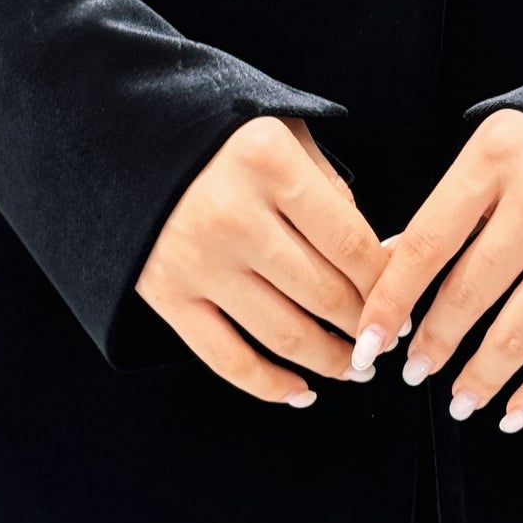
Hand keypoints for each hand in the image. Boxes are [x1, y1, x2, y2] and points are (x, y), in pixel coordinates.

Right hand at [135, 113, 390, 405]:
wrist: (120, 137)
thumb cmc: (216, 133)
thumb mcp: (279, 132)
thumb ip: (327, 188)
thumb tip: (375, 255)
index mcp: (269, 164)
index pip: (351, 243)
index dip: (387, 283)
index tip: (402, 303)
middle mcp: (234, 215)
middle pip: (325, 293)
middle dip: (365, 325)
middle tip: (384, 338)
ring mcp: (199, 261)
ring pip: (284, 332)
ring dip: (329, 360)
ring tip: (354, 366)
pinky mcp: (167, 296)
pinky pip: (228, 358)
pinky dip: (269, 385)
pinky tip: (301, 391)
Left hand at [348, 108, 522, 430]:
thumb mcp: (500, 144)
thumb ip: (451, 202)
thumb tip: (391, 262)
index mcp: (495, 158)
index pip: (427, 244)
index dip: (390, 301)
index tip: (368, 340)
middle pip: (468, 293)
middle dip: (432, 343)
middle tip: (413, 371)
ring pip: (517, 333)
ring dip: (479, 378)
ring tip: (458, 400)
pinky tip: (513, 413)